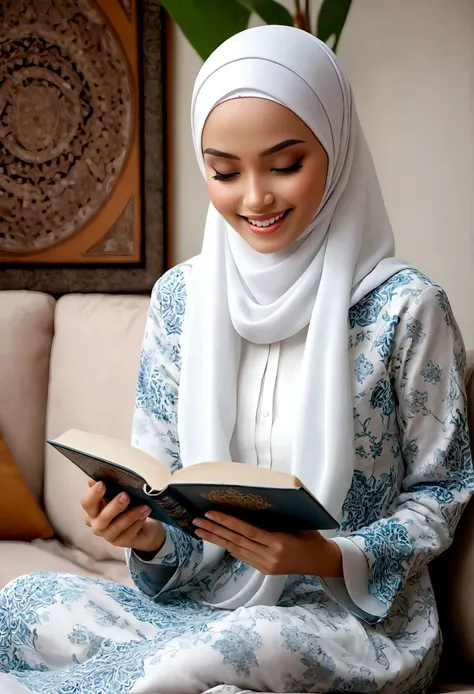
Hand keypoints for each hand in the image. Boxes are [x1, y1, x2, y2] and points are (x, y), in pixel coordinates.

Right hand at [81, 479, 165, 553]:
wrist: (144, 525)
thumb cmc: (129, 506)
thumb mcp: (120, 493)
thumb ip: (109, 486)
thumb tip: (94, 478)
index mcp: (93, 509)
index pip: (87, 503)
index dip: (93, 494)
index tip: (103, 484)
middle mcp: (97, 523)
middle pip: (101, 517)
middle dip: (113, 506)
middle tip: (125, 496)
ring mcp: (107, 535)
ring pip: (116, 527)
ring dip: (131, 516)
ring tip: (144, 507)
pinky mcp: (120, 543)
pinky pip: (127, 534)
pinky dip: (136, 524)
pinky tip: (144, 516)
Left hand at [193, 511, 342, 576]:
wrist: (321, 561)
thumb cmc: (312, 536)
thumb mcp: (298, 522)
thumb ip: (278, 517)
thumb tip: (255, 501)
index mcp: (278, 543)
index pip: (247, 531)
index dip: (227, 522)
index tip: (211, 513)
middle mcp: (270, 557)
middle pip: (236, 541)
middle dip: (215, 530)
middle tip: (196, 520)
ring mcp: (266, 566)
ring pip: (236, 550)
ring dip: (217, 539)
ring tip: (199, 530)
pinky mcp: (264, 570)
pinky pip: (243, 556)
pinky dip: (229, 546)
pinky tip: (218, 539)